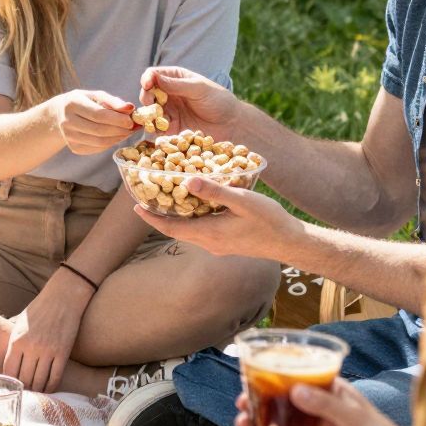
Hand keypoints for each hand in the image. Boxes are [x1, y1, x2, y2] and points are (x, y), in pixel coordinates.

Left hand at [1, 275, 90, 392]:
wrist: (63, 297)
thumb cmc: (39, 308)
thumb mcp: (19, 321)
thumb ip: (11, 337)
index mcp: (16, 340)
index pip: (9, 371)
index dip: (9, 383)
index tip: (11, 388)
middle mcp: (31, 347)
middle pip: (24, 379)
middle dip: (23, 390)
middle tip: (24, 395)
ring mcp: (47, 351)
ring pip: (39, 381)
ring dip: (37, 390)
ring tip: (36, 394)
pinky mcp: (63, 352)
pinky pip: (55, 376)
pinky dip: (51, 386)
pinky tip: (49, 389)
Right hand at [52, 89, 136, 154]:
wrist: (61, 114)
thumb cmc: (84, 102)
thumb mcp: (95, 96)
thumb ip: (112, 101)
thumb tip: (130, 108)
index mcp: (72, 103)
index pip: (98, 114)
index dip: (117, 119)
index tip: (131, 121)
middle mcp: (67, 121)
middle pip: (99, 130)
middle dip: (120, 130)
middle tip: (134, 128)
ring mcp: (69, 137)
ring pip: (99, 142)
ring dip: (118, 138)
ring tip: (128, 132)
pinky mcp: (74, 148)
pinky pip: (97, 149)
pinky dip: (110, 144)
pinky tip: (117, 137)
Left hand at [135, 180, 297, 261]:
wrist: (291, 243)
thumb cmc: (270, 221)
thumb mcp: (243, 201)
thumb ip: (215, 191)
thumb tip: (187, 180)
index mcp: (209, 234)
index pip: (171, 227)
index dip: (151, 217)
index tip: (135, 206)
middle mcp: (209, 243)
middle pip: (176, 229)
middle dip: (159, 214)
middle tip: (146, 196)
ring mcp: (217, 245)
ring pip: (188, 230)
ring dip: (175, 216)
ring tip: (166, 196)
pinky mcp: (226, 243)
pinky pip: (200, 230)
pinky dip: (191, 217)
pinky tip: (195, 203)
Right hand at [139, 66, 240, 139]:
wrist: (231, 124)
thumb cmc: (218, 100)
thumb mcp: (198, 89)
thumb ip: (177, 85)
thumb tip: (154, 78)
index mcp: (175, 78)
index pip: (153, 75)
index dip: (147, 79)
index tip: (147, 84)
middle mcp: (169, 93)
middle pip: (147, 93)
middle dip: (146, 97)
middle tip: (151, 103)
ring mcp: (169, 111)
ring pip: (149, 111)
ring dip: (149, 114)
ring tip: (155, 118)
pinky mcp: (171, 128)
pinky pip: (157, 127)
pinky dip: (155, 128)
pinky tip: (160, 129)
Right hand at [235, 376, 410, 425]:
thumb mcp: (354, 417)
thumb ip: (326, 404)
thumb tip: (294, 390)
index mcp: (329, 390)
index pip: (296, 376)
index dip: (271, 375)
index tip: (249, 377)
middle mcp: (319, 409)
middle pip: (281, 400)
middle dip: (257, 401)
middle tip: (239, 405)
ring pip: (279, 425)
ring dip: (259, 424)